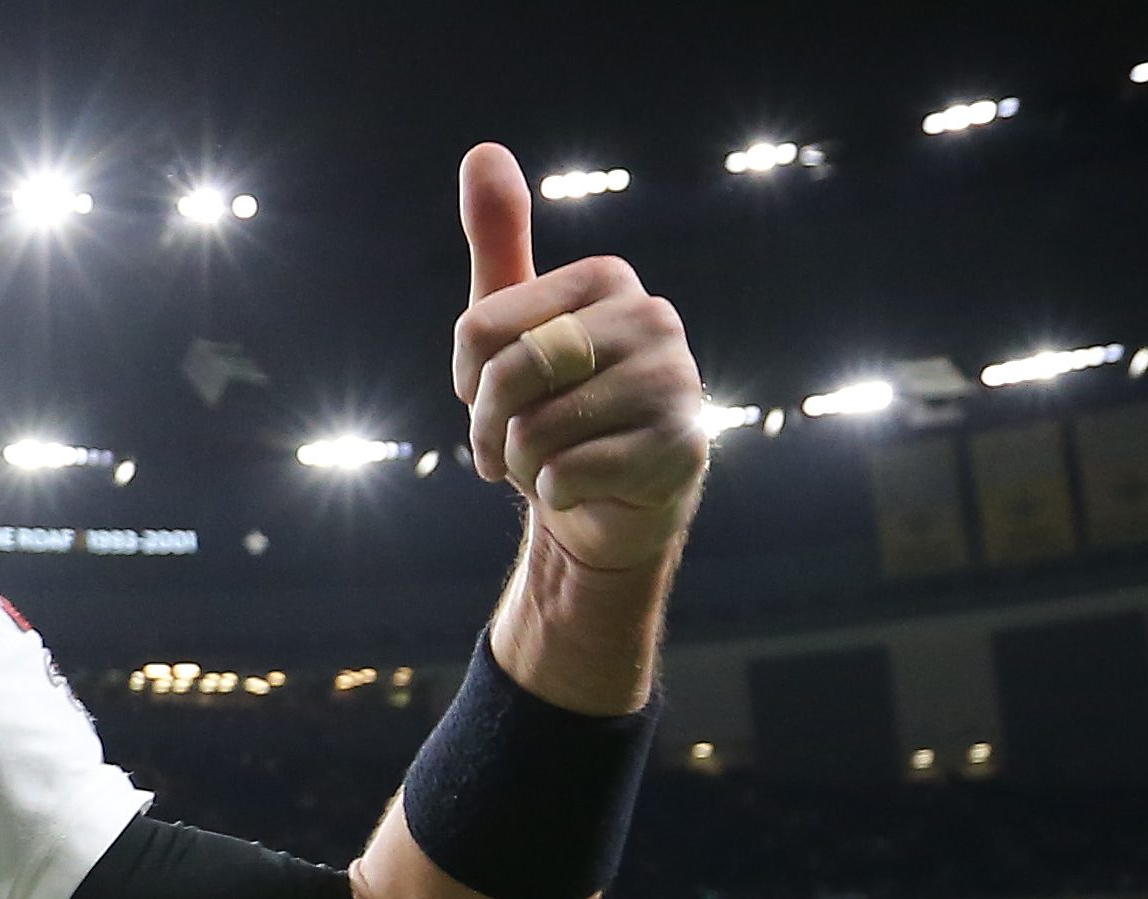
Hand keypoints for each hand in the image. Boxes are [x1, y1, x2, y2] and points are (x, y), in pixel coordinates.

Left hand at [454, 146, 707, 706]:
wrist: (609, 500)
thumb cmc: (555, 405)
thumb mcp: (513, 324)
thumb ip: (499, 240)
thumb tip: (483, 149)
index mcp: (606, 278)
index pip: (480, 326)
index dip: (466, 380)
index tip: (486, 396)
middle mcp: (651, 317)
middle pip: (510, 375)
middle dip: (488, 428)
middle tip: (502, 449)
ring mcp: (674, 381)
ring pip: (538, 431)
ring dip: (523, 463)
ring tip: (551, 462)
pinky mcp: (681, 446)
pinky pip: (568, 475)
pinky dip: (556, 493)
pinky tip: (584, 486)